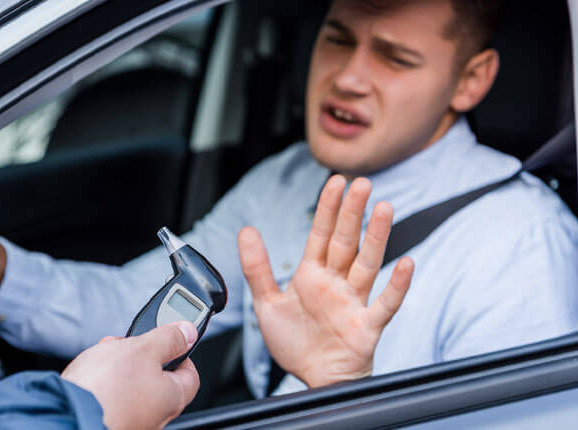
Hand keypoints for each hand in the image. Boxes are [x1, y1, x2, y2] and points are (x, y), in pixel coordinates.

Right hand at [62, 322, 199, 429]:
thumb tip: (188, 332)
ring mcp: (132, 421)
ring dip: (120, 367)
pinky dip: (105, 383)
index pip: (190, 372)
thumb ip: (169, 338)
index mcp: (173, 398)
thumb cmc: (105, 388)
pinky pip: (113, 397)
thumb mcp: (143, 348)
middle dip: (141, 355)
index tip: (168, 337)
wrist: (66, 413)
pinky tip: (92, 374)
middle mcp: (156, 416)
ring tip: (105, 356)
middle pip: (158, 378)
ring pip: (133, 386)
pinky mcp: (110, 421)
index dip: (180, 350)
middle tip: (127, 343)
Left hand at [238, 175, 413, 388]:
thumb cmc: (295, 342)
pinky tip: (407, 265)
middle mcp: (336, 283)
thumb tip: (246, 230)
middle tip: (362, 183)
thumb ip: (257, 267)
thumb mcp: (267, 303)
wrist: (311, 379)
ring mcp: (354, 302)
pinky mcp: (367, 326)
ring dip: (377, 238)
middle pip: (346, 242)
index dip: (328, 208)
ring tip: (385, 209)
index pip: (321, 234)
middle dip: (353, 213)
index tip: (336, 181)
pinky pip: (385, 304)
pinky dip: (397, 285)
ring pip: (368, 264)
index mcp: (313, 275)